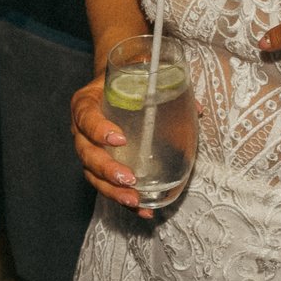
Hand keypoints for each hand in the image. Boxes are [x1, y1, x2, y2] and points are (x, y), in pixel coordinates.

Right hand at [71, 75, 153, 219]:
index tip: (119, 139)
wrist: (114, 85)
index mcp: (86, 104)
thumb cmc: (126, 78)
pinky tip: (143, 210)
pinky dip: (123, 199)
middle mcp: (82, 130)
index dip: (99, 130)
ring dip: (113, 191)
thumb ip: (164, 81)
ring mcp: (89, 150)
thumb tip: (198, 107)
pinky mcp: (100, 166)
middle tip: (128, 178)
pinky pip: (107, 186)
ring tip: (134, 200)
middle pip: (87, 154)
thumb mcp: (140, 70)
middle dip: (107, 170)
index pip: (86, 118)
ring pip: (94, 175)